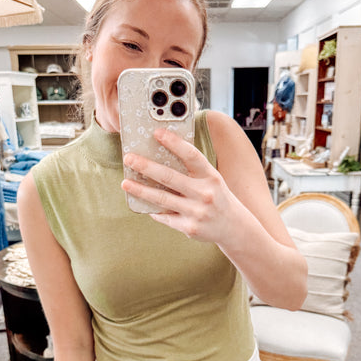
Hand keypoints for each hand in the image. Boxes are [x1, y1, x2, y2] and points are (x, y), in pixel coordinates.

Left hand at [121, 127, 242, 243]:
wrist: (235, 228)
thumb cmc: (217, 197)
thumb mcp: (212, 180)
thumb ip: (192, 170)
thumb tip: (160, 157)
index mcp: (211, 176)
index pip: (191, 155)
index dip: (174, 142)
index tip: (156, 133)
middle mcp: (204, 193)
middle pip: (170, 177)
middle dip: (146, 167)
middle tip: (128, 158)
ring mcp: (196, 212)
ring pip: (162, 199)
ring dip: (140, 190)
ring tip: (125, 183)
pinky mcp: (189, 228)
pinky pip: (165, 216)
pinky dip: (152, 210)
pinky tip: (141, 203)